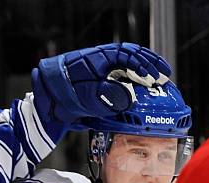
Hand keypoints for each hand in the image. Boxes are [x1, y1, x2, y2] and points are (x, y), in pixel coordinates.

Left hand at [32, 42, 170, 125]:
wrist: (45, 101)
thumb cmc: (61, 96)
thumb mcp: (84, 98)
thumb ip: (107, 97)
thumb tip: (129, 98)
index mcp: (98, 59)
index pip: (126, 56)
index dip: (142, 66)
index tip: (153, 78)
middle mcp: (101, 61)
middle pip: (131, 56)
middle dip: (149, 65)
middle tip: (164, 76)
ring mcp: (101, 69)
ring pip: (128, 63)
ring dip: (144, 69)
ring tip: (158, 78)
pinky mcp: (99, 80)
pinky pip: (121, 74)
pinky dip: (134, 78)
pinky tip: (141, 86)